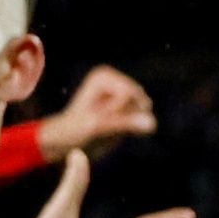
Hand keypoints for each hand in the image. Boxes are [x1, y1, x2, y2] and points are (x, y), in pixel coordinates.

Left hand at [34, 64, 155, 159]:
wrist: (65, 142)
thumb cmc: (75, 130)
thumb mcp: (97, 126)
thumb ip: (125, 123)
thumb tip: (153, 124)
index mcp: (104, 76)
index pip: (128, 94)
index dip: (116, 112)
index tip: (95, 119)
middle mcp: (117, 80)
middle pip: (139, 101)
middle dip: (124, 118)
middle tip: (101, 126)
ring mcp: (125, 93)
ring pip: (143, 112)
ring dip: (127, 125)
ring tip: (106, 128)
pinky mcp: (130, 107)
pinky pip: (143, 120)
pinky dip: (131, 129)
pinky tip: (113, 131)